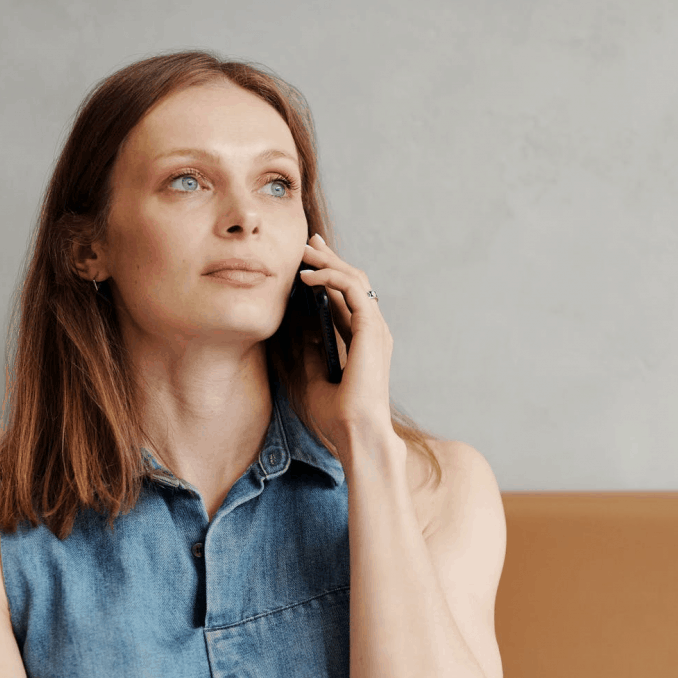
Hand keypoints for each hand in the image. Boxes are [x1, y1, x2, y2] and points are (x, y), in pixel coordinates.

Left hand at [298, 233, 395, 453]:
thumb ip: (312, 353)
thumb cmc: (338, 418)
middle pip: (353, 283)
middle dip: (330, 259)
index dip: (330, 276)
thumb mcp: (315, 380)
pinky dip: (330, 277)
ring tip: (303, 253)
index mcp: (363, 342)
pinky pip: (352, 290)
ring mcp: (375, 329)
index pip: (348, 299)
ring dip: (328, 262)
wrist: (356, 435)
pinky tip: (308, 276)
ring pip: (354, 280)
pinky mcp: (371, 329)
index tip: (309, 261)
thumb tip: (302, 331)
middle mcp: (373, 332)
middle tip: (308, 242)